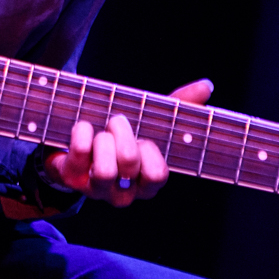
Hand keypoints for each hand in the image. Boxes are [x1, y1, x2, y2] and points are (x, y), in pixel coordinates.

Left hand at [41, 78, 212, 207]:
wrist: (75, 142)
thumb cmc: (121, 135)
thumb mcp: (151, 120)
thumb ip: (180, 105)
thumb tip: (207, 86)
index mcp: (146, 182)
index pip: (157, 175)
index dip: (150, 151)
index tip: (144, 137)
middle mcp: (123, 192)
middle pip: (130, 163)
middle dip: (123, 132)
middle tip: (116, 121)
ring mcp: (96, 188)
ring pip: (105, 171)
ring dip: (102, 139)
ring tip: (99, 130)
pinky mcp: (71, 179)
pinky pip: (79, 157)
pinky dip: (80, 133)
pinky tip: (82, 127)